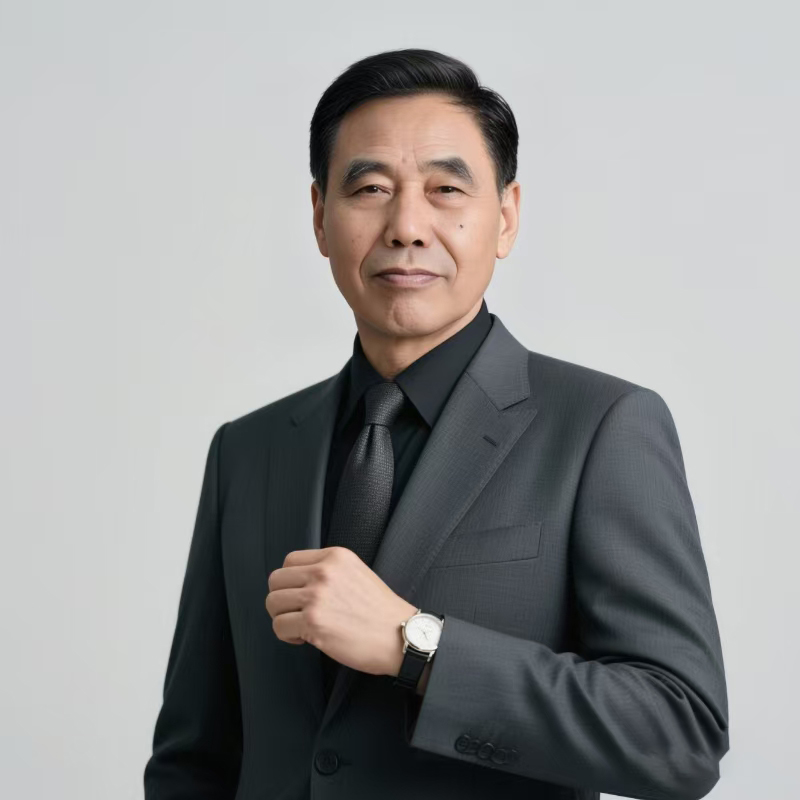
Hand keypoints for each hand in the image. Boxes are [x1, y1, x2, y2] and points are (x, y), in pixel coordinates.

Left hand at [265, 546, 417, 676]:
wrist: (400, 635)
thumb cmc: (380, 611)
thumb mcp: (356, 572)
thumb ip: (328, 570)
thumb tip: (297, 581)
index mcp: (335, 556)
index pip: (290, 560)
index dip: (291, 581)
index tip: (301, 595)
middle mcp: (324, 571)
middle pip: (276, 580)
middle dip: (283, 599)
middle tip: (298, 612)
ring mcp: (317, 596)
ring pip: (273, 602)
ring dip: (283, 617)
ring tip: (302, 625)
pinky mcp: (313, 622)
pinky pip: (279, 626)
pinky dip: (288, 636)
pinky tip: (306, 638)